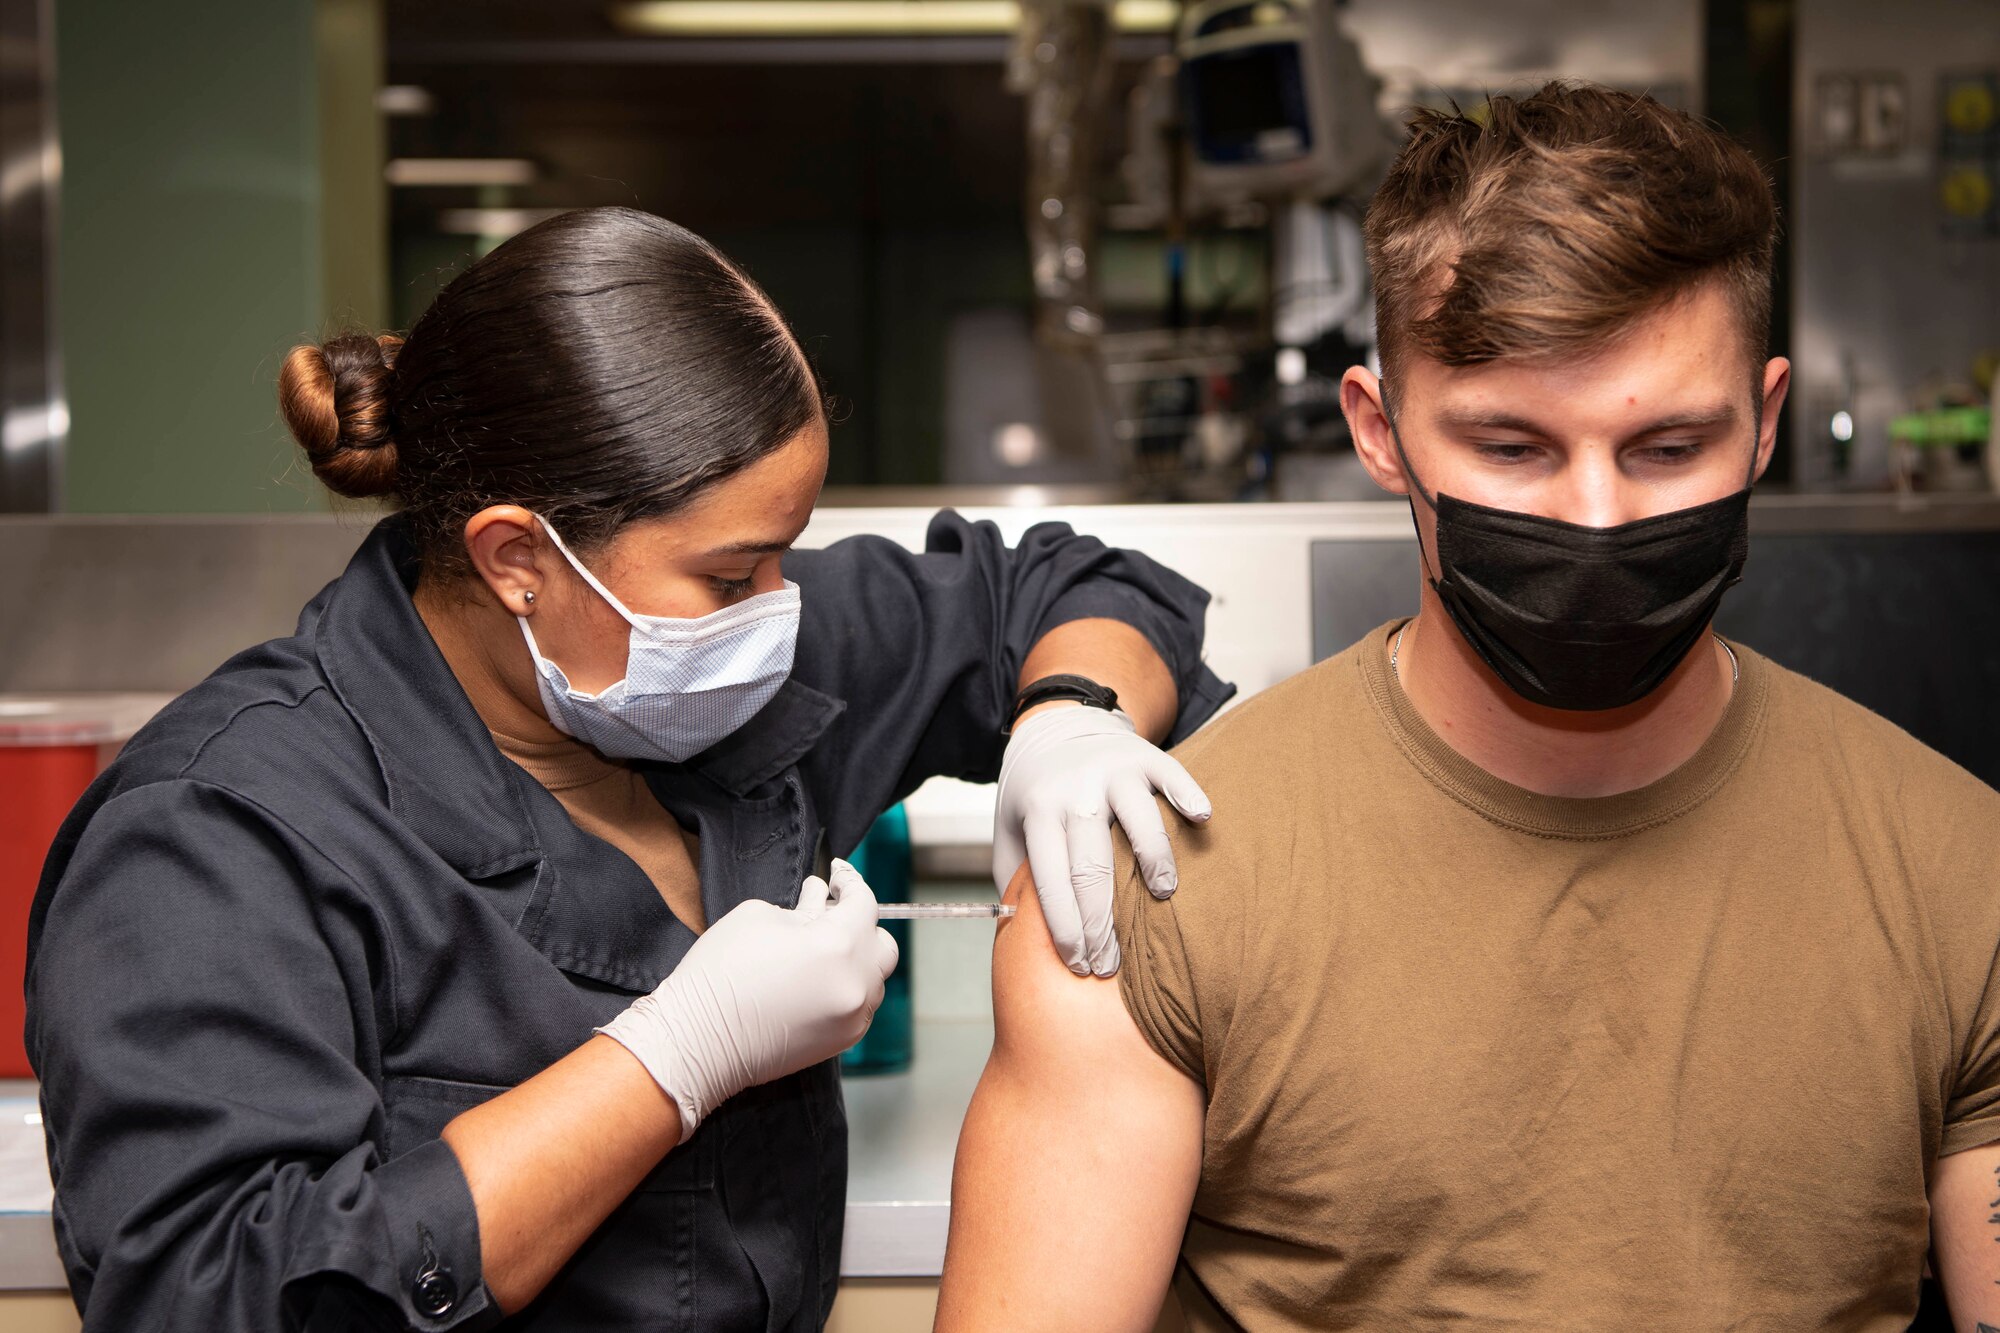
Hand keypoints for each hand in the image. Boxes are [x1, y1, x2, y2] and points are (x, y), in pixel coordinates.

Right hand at [598, 859, 899, 1140]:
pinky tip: (815, 981)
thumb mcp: (759, 917)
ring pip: (873, 979)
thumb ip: (802, 907)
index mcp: (839, 946)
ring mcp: (853, 1018)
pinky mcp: (841, 1042)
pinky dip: (846, 988)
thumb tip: (820, 900)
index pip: (864, 903)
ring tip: (817, 951)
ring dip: (854, 960)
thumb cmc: (720, 973)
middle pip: (881, 944)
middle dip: (859, 925)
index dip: (850, 882)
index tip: (837, 874)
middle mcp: (857, 984)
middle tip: (828, 914)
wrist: (696, 1041)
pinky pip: (859, 1006)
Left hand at [992, 705, 1211, 976]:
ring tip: (1163, 895)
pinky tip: (1200, 818)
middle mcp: (1076, 792)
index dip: (1066, 928)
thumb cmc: (1038, 796)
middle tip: (1113, 962)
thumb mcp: (1011, 832)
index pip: (1052, 881)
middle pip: (1092, 866)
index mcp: (1040, 813)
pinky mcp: (1146, 757)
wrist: (1061, 725)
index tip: (1080, 965)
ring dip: (1154, 860)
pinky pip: (1172, 775)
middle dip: (1102, 922)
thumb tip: (1022, 940)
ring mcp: (1114, 772)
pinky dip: (1186, 795)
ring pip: (1139, 821)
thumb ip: (1014, 879)